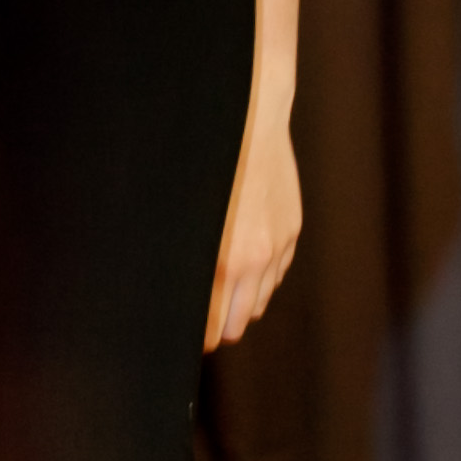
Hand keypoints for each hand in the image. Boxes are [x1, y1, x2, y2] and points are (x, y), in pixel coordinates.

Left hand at [206, 88, 301, 348]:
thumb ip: (182, 256)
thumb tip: (168, 289)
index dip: (197, 337)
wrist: (252, 121)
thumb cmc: (204, 162)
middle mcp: (256, 259)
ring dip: (240, 306)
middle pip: (238, 323)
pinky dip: (259, 282)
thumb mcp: (185, 215)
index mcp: (225, 260)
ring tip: (218, 298)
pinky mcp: (291, 232)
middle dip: (217, 328)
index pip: (213, 326)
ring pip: (259, 303)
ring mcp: (278, 246)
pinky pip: (276, 276)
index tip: (184, 338)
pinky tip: (241, 269)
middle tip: (198, 325)